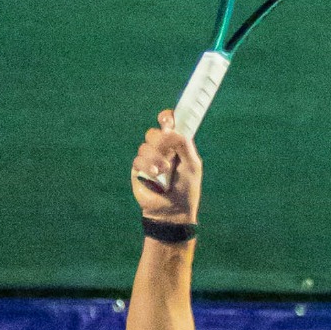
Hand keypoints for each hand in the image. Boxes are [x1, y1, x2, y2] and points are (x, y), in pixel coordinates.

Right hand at [131, 111, 202, 232]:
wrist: (173, 211)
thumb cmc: (187, 189)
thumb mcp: (192, 165)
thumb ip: (184, 144)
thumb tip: (170, 130)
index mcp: (177, 145)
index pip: (169, 124)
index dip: (166, 118)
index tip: (167, 121)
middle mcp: (162, 150)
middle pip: (154, 132)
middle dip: (161, 141)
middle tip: (169, 152)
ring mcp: (150, 159)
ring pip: (145, 146)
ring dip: (156, 157)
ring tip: (164, 171)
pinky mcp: (139, 170)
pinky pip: (138, 159)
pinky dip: (147, 166)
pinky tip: (155, 175)